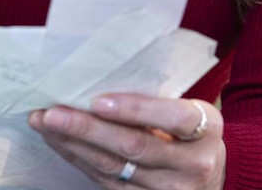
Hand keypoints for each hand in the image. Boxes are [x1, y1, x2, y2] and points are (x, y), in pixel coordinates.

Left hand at [29, 94, 223, 189]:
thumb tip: (102, 81)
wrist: (216, 176)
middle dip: (87, 129)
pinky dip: (80, 160)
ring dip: (74, 145)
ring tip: (45, 124)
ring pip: (113, 167)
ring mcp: (169, 189)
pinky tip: (61, 144)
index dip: (135, 109)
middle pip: (134, 146)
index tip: (98, 100)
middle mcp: (191, 164)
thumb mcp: (196, 110)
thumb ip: (161, 101)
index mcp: (207, 130)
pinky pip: (106, 182)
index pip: (173, 119)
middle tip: (52, 113)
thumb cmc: (197, 132)